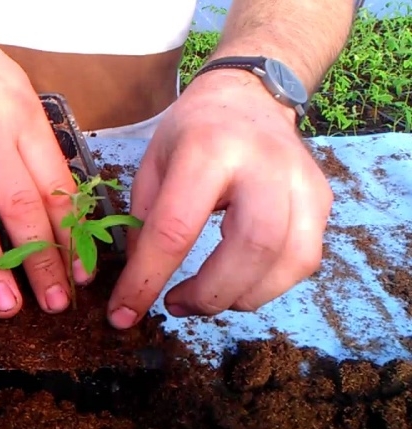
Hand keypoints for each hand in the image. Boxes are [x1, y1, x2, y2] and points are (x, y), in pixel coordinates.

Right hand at [0, 3, 83, 316]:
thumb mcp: (23, 99)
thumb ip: (40, 151)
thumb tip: (64, 212)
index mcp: (22, 120)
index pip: (54, 187)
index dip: (71, 235)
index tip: (82, 273)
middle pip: (18, 205)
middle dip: (41, 260)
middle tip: (56, 303)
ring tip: (5, 305)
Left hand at [107, 69, 332, 328]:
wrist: (248, 96)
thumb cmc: (191, 133)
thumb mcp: (151, 165)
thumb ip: (142, 223)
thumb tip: (135, 286)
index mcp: (207, 149)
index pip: (176, 228)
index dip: (147, 280)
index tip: (122, 315)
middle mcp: (263, 163)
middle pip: (251, 247)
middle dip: (209, 294)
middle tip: (175, 306)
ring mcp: (302, 180)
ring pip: (289, 261)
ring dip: (241, 297)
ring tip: (204, 297)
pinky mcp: (322, 197)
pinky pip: (304, 259)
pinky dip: (268, 285)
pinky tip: (238, 281)